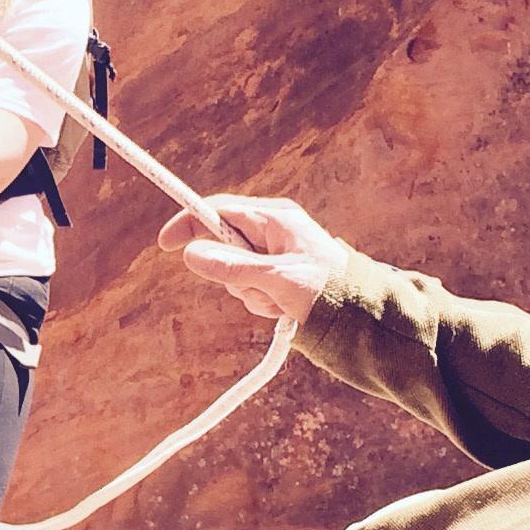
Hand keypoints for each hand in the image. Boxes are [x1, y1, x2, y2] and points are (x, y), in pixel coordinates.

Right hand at [159, 193, 346, 322]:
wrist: (363, 318)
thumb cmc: (330, 290)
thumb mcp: (277, 278)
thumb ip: (233, 267)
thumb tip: (192, 254)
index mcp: (275, 218)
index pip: (219, 210)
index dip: (189, 224)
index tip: (166, 243)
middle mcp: (272, 232)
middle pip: (223, 247)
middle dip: (233, 275)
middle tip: (256, 287)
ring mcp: (274, 256)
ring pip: (235, 274)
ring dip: (250, 293)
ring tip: (279, 300)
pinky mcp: (277, 277)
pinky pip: (250, 289)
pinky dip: (261, 302)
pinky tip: (283, 307)